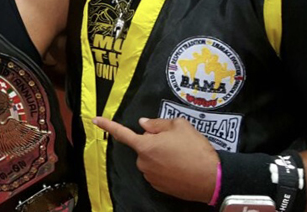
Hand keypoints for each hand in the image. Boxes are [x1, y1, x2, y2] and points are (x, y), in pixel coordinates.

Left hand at [94, 116, 218, 202]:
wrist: (212, 178)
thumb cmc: (195, 150)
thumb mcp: (180, 126)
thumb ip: (158, 123)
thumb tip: (144, 124)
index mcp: (145, 146)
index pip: (122, 133)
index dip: (107, 125)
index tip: (94, 120)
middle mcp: (143, 163)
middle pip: (144, 146)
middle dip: (154, 142)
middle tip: (174, 141)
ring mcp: (151, 177)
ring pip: (151, 159)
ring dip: (161, 155)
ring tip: (181, 155)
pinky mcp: (159, 187)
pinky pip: (157, 172)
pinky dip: (165, 167)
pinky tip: (181, 166)